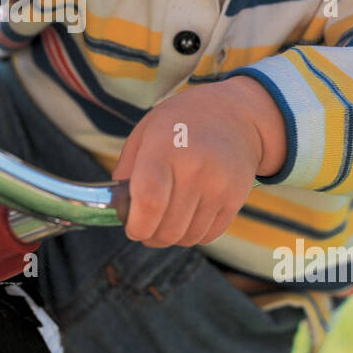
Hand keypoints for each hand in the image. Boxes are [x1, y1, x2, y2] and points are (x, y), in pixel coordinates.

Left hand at [111, 78, 284, 248]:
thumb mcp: (145, 132)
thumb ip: (126, 170)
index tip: (132, 227)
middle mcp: (194, 168)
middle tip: (145, 226)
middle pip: (168, 228)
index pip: (149, 201)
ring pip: (188, 237)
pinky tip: (187, 216)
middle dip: (150, 236)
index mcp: (163, 148)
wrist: (235, 114)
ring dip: (172, 237)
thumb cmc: (181, 123)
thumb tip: (117, 209)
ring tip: (165, 219)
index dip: (137, 225)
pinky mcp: (236, 199)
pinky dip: (193, 234)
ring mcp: (218, 185)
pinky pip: (209, 236)